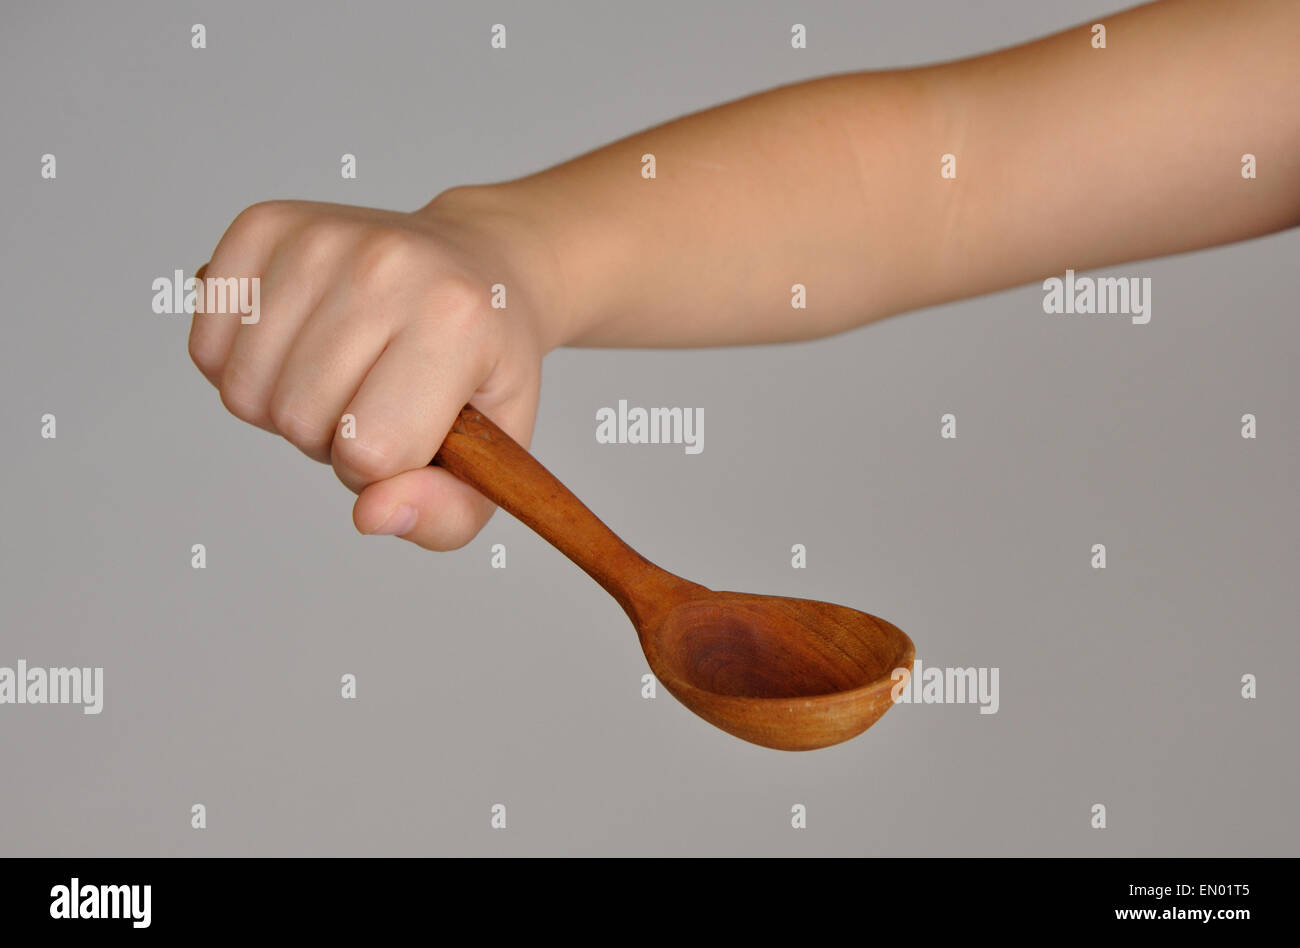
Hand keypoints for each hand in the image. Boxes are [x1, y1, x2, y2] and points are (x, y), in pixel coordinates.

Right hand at [188, 188, 559, 549]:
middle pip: (296, 419)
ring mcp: (319, 237)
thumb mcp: (496, 457)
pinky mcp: (263, 223)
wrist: (477, 268)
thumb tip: (371, 514)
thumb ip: (445, 513)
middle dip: (329, 439)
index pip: (367, 449)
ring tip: (340, 373)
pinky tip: (298, 344)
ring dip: (283, 407)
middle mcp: (384, 264)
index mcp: (456, 319)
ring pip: (244, 391)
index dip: (379, 468)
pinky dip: (240, 367)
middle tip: (375, 399)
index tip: (412, 432)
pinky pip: (205, 347)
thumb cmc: (481, 368)